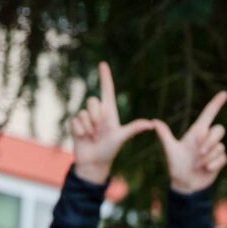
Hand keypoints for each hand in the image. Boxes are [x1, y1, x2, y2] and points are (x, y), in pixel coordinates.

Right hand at [68, 62, 157, 184]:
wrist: (93, 163)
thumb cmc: (109, 150)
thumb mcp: (121, 138)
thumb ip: (133, 128)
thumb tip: (151, 124)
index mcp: (110, 112)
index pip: (107, 90)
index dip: (105, 77)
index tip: (103, 64)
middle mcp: (97, 112)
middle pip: (93, 100)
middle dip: (95, 115)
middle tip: (99, 129)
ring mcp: (86, 118)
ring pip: (83, 112)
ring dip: (88, 127)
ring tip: (93, 136)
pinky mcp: (76, 124)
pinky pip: (75, 121)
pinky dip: (80, 131)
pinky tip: (84, 138)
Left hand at [154, 90, 226, 193]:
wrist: (185, 184)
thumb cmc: (177, 166)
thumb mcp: (170, 150)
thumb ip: (165, 135)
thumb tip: (154, 121)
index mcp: (196, 132)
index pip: (209, 114)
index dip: (216, 103)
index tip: (224, 93)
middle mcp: (207, 138)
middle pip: (219, 129)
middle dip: (210, 141)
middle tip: (199, 153)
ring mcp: (214, 149)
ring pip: (220, 145)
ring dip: (208, 156)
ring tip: (198, 164)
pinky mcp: (220, 160)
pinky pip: (222, 157)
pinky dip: (213, 164)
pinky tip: (205, 169)